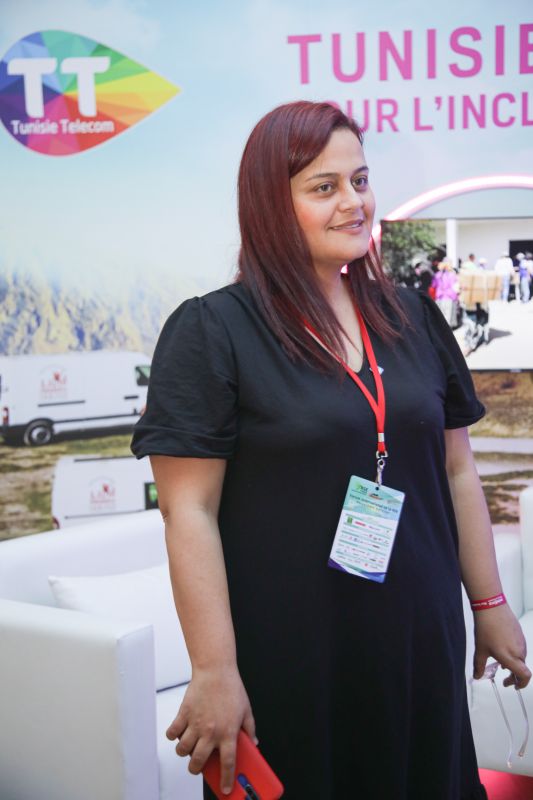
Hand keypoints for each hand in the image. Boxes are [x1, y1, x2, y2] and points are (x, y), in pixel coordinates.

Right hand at [166, 665, 256, 795]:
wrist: (215, 670)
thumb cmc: (231, 688)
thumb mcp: (246, 710)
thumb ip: (250, 729)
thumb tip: (254, 743)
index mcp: (228, 733)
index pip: (228, 763)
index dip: (227, 779)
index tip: (227, 788)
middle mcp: (211, 731)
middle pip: (198, 762)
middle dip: (196, 770)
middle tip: (197, 767)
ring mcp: (196, 724)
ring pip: (183, 750)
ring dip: (184, 753)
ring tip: (188, 749)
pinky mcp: (184, 714)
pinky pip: (173, 732)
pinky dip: (173, 736)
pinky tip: (178, 733)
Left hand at [473, 604, 531, 688]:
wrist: (491, 607)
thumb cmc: (486, 628)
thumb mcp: (480, 650)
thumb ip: (479, 666)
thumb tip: (477, 676)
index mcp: (511, 657)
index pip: (524, 676)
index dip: (521, 684)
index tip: (514, 685)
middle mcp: (519, 651)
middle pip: (521, 668)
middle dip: (514, 675)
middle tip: (504, 677)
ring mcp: (521, 642)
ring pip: (520, 657)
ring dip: (513, 663)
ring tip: (501, 662)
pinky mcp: (520, 633)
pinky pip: (519, 647)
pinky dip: (513, 653)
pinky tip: (502, 648)